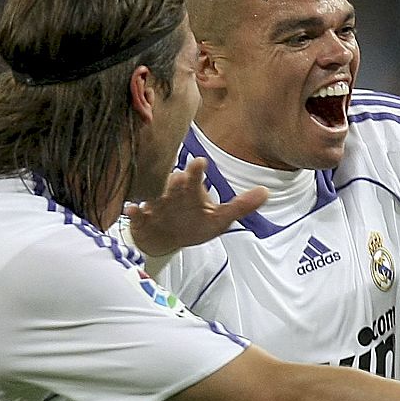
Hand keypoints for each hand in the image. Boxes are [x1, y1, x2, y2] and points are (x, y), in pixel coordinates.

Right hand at [124, 156, 269, 257]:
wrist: (164, 239)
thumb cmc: (194, 223)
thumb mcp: (220, 218)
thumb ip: (241, 206)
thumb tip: (266, 192)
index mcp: (191, 190)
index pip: (195, 177)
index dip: (197, 170)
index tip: (200, 161)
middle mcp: (172, 193)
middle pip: (174, 184)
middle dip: (176, 181)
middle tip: (179, 176)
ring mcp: (155, 205)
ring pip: (154, 196)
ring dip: (156, 195)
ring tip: (158, 193)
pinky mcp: (142, 219)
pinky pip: (136, 214)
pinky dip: (135, 212)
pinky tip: (133, 210)